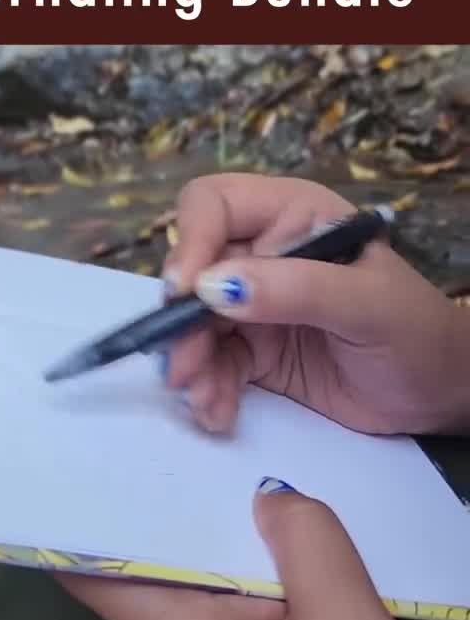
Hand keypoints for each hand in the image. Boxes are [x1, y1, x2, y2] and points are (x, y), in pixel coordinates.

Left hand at [58, 479, 459, 619]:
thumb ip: (305, 540)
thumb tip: (267, 498)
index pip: (87, 571)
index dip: (87, 516)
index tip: (97, 468)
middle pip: (138, 587)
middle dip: (170, 534)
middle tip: (199, 472)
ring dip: (207, 578)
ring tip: (246, 525)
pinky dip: (226, 618)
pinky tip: (270, 597)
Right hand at [161, 173, 469, 434]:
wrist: (438, 394)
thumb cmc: (416, 333)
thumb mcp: (365, 304)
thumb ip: (295, 289)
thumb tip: (213, 286)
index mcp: (293, 217)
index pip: (215, 206)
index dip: (191, 242)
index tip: (184, 293)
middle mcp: (264, 254)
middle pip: (193, 273)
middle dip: (182, 322)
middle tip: (183, 369)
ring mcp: (255, 306)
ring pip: (193, 326)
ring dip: (190, 365)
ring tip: (204, 401)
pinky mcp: (254, 353)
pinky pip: (213, 366)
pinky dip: (207, 391)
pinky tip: (218, 413)